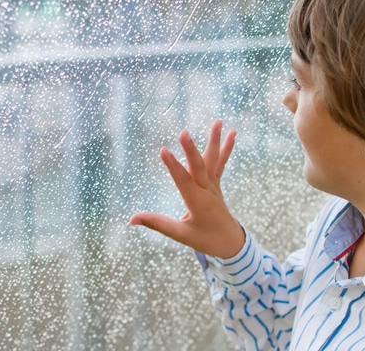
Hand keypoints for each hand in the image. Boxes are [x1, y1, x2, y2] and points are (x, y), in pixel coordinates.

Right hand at [129, 120, 244, 258]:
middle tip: (184, 132)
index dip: (173, 166)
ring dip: (215, 140)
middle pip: (198, 167)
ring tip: (218, 121)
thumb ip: (157, 224)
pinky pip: (221, 163)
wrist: (230, 242)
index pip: (183, 181)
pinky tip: (232, 132)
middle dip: (191, 150)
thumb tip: (131, 219)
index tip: (163, 150)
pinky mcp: (216, 183)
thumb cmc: (205, 239)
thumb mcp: (180, 234)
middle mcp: (207, 191)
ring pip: (213, 160)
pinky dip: (226, 148)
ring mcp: (214, 185)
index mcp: (197, 203)